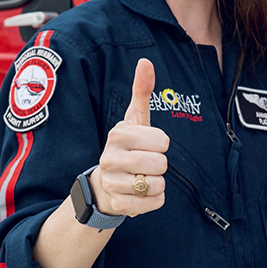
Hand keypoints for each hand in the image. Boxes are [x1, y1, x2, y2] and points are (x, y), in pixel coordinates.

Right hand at [90, 58, 168, 216]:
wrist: (104, 184)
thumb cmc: (126, 146)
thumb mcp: (134, 119)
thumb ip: (141, 91)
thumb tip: (145, 62)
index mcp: (118, 135)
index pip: (162, 141)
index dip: (161, 144)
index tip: (148, 144)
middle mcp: (110, 158)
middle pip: (161, 165)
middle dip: (160, 165)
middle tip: (145, 163)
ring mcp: (113, 183)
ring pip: (158, 185)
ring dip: (157, 183)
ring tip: (142, 178)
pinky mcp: (119, 205)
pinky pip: (155, 203)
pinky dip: (155, 200)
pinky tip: (141, 193)